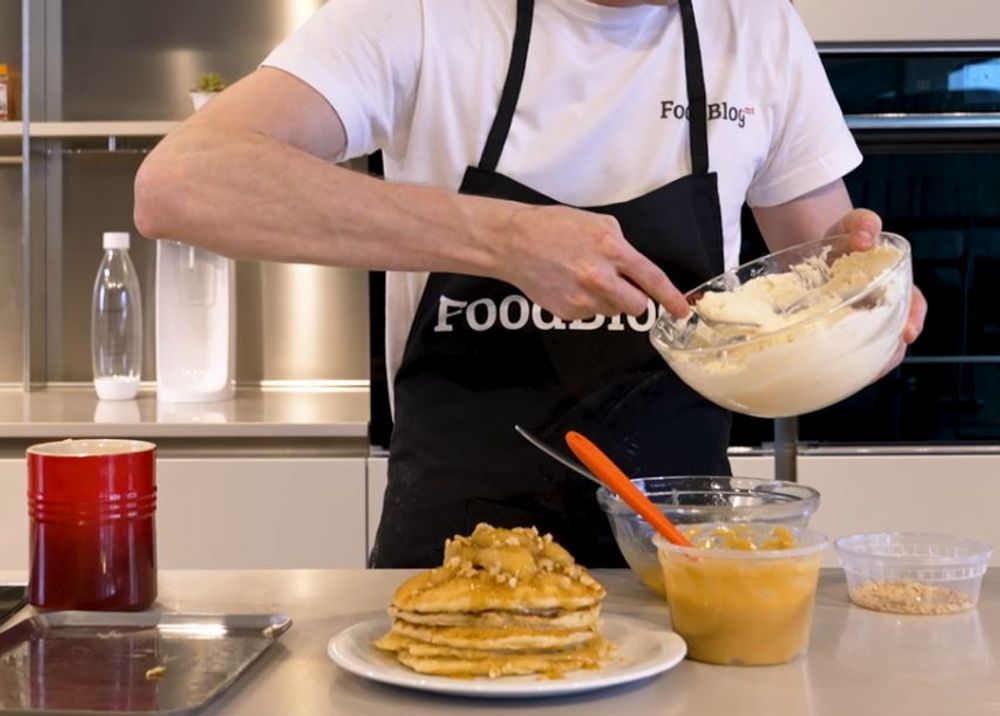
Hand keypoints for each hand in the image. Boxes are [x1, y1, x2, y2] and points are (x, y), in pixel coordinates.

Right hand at [499, 204, 688, 319]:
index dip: (671, 298)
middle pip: (636, 306)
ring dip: (608, 300)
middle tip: (622, 287)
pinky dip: (587, 303)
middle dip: (635, 300)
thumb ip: (622, 246)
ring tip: (585, 279)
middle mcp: (599, 277)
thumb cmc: (555, 227)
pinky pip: (590, 314)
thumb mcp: (598, 223)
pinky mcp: (567, 312)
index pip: (651, 279)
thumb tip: (636, 270)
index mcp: (611, 249)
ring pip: (612, 311)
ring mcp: (582, 299)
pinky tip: (570, 286)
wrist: (514, 242)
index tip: (683, 310)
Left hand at [825, 208, 927, 376]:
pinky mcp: (838, 333)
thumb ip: (863, 223)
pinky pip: (845, 354)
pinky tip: (828, 372)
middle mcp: (881, 308)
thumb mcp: (851, 224)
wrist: (815, 250)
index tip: (909, 332)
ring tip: (850, 375)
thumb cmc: (840, 239)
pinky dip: (840, 364)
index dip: (914, 319)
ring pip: (872, 351)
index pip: (914, 304)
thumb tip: (865, 237)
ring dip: (865, 365)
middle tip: (877, 364)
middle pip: (895, 336)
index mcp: (894, 284)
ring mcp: (860, 323)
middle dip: (890, 352)